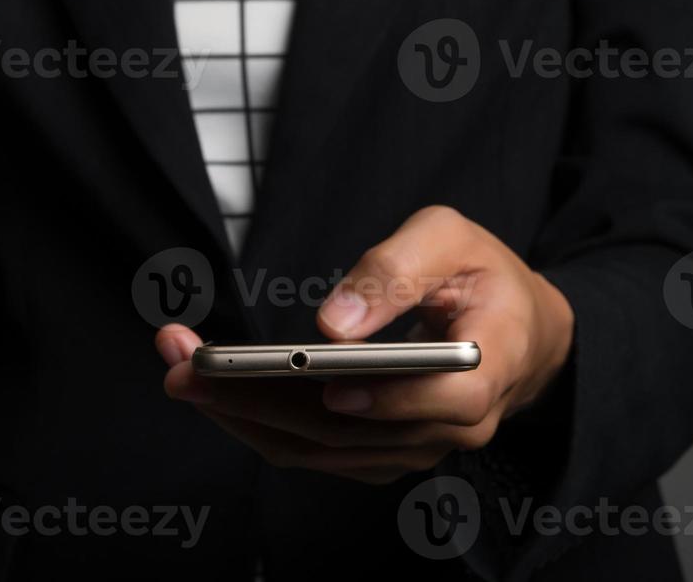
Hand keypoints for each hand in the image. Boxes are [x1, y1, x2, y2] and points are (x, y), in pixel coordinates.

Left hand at [156, 206, 574, 483]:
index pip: (440, 402)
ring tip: (179, 370)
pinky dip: (256, 422)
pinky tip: (211, 390)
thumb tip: (334, 323)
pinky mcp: (377, 453)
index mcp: (485, 370)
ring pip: (318, 449)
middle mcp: (449, 427)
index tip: (325, 384)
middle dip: (260, 400)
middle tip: (187, 364)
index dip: (384, 400)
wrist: (513, 329)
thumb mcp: (450, 239)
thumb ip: (397, 269)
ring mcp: (411, 448)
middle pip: (351, 432)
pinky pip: (310, 450)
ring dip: (241, 414)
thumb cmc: (478, 274)